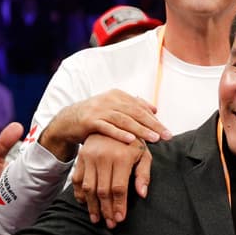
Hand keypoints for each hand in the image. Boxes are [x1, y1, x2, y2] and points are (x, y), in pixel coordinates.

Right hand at [38, 89, 168, 162]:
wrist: (68, 121)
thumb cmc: (96, 116)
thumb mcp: (114, 108)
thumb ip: (134, 108)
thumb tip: (154, 109)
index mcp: (118, 95)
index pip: (141, 107)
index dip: (154, 119)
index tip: (167, 131)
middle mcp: (109, 100)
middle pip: (136, 113)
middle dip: (153, 125)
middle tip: (167, 136)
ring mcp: (99, 110)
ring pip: (124, 120)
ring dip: (141, 130)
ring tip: (154, 139)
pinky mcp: (89, 121)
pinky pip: (107, 127)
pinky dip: (119, 133)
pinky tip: (131, 139)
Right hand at [70, 134, 151, 227]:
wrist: (112, 123)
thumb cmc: (133, 143)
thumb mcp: (144, 155)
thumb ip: (144, 174)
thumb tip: (142, 194)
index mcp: (122, 157)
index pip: (119, 188)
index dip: (119, 206)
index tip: (120, 219)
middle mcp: (104, 157)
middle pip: (103, 191)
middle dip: (106, 210)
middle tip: (110, 224)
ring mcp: (90, 157)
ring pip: (89, 188)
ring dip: (92, 206)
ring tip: (97, 219)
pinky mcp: (81, 157)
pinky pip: (77, 180)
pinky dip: (80, 194)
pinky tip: (86, 204)